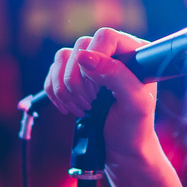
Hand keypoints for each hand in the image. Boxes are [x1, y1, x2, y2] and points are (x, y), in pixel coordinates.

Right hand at [43, 29, 186, 186]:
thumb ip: (116, 76)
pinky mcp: (74, 77)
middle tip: (91, 104)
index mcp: (134, 54)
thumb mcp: (134, 104)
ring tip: (83, 108)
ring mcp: (91, 65)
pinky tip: (70, 108)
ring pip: (63, 57)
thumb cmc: (134, 129)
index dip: (96, 59)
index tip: (97, 88)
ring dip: (65, 87)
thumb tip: (84, 57)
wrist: (121, 149)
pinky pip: (52, 72)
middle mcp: (112, 53)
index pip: (106, 37)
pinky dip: (55, 92)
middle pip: (80, 46)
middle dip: (79, 80)